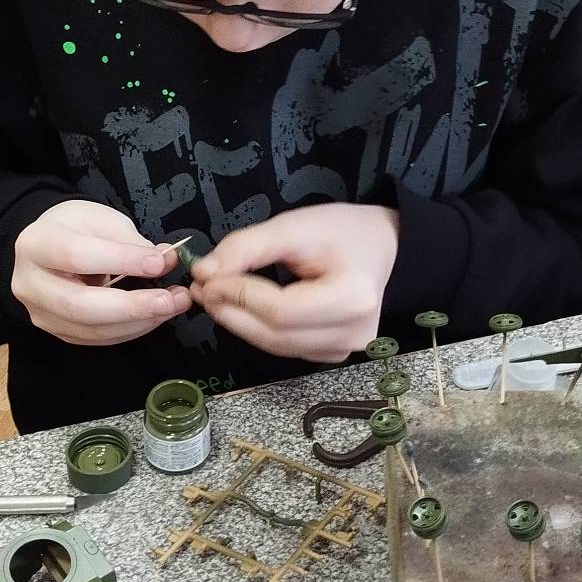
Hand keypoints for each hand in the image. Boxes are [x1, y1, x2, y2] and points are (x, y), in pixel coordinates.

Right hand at [11, 199, 191, 345]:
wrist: (48, 246)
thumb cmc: (75, 228)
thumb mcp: (100, 219)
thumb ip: (130, 241)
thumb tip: (164, 260)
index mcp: (36, 244)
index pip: (77, 256)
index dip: (121, 261)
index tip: (159, 262)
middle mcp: (30, 284)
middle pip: (80, 305)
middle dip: (132, 306)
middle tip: (171, 300)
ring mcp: (41, 313)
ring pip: (91, 329)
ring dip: (139, 321)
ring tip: (173, 305)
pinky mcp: (57, 331)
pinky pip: (96, 338)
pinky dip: (130, 329)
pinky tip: (154, 316)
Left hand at [190, 204, 398, 361]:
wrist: (379, 246)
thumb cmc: (342, 231)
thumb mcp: (295, 226)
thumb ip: (247, 247)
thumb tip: (204, 272)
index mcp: (353, 299)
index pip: (281, 310)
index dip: (239, 296)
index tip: (207, 276)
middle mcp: (353, 335)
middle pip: (275, 335)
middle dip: (231, 312)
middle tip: (202, 287)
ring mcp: (344, 350)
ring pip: (275, 345)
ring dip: (239, 322)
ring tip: (214, 294)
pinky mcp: (332, 355)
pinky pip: (284, 346)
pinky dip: (257, 328)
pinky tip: (240, 307)